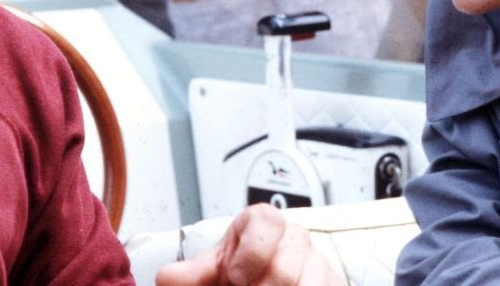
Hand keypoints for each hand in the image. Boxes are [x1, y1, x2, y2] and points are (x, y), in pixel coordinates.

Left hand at [155, 204, 344, 284]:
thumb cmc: (237, 276)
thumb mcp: (210, 273)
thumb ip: (190, 274)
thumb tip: (168, 276)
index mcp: (261, 224)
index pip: (266, 220)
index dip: (250, 251)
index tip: (234, 277)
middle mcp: (292, 237)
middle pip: (284, 264)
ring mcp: (315, 261)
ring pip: (307, 283)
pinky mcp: (331, 282)